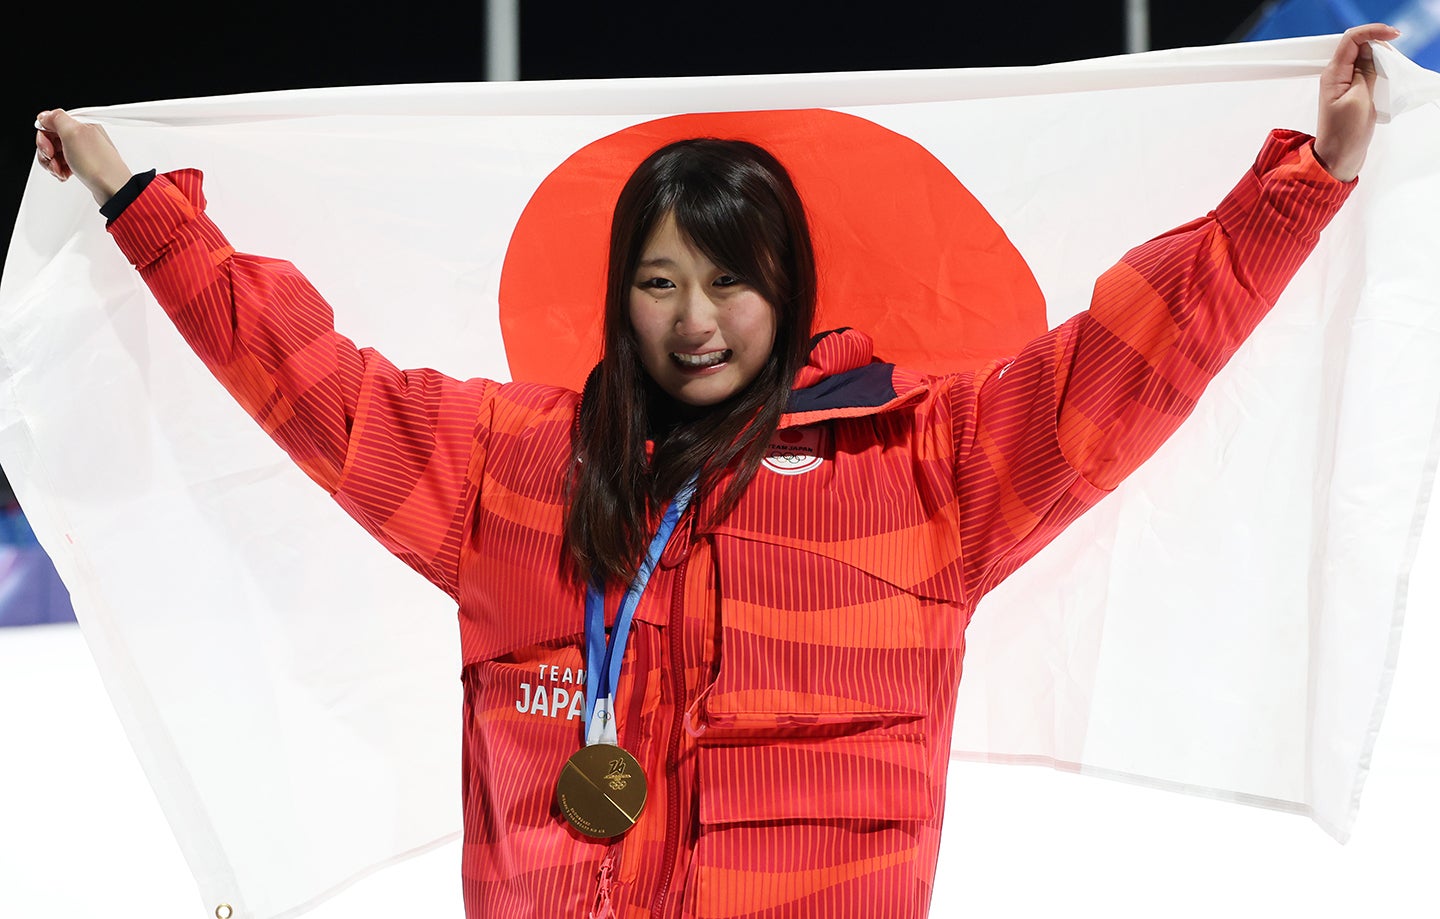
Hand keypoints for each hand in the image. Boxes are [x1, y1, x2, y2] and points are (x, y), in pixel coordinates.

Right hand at [34, 109, 133, 206]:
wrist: (113, 189)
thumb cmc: (98, 164)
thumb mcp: (74, 134)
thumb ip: (57, 119)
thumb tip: (45, 115)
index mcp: (82, 125)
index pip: (52, 122)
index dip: (45, 136)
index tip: (48, 148)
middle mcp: (83, 136)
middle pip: (51, 138)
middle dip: (47, 151)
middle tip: (53, 159)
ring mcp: (83, 151)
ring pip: (55, 152)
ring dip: (52, 163)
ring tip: (60, 171)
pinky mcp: (83, 164)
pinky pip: (63, 163)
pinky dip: (60, 170)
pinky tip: (65, 175)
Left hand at [1313, 23, 1400, 181]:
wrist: (1338, 159)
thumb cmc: (1346, 135)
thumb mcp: (1360, 99)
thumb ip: (1366, 71)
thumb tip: (1370, 50)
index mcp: (1333, 74)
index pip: (1351, 39)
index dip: (1373, 31)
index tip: (1395, 34)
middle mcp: (1335, 76)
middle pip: (1357, 46)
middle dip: (1378, 45)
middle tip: (1394, 59)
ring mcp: (1342, 84)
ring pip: (1363, 59)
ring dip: (1379, 59)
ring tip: (1390, 71)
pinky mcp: (1350, 93)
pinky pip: (1364, 73)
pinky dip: (1377, 71)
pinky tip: (1385, 79)